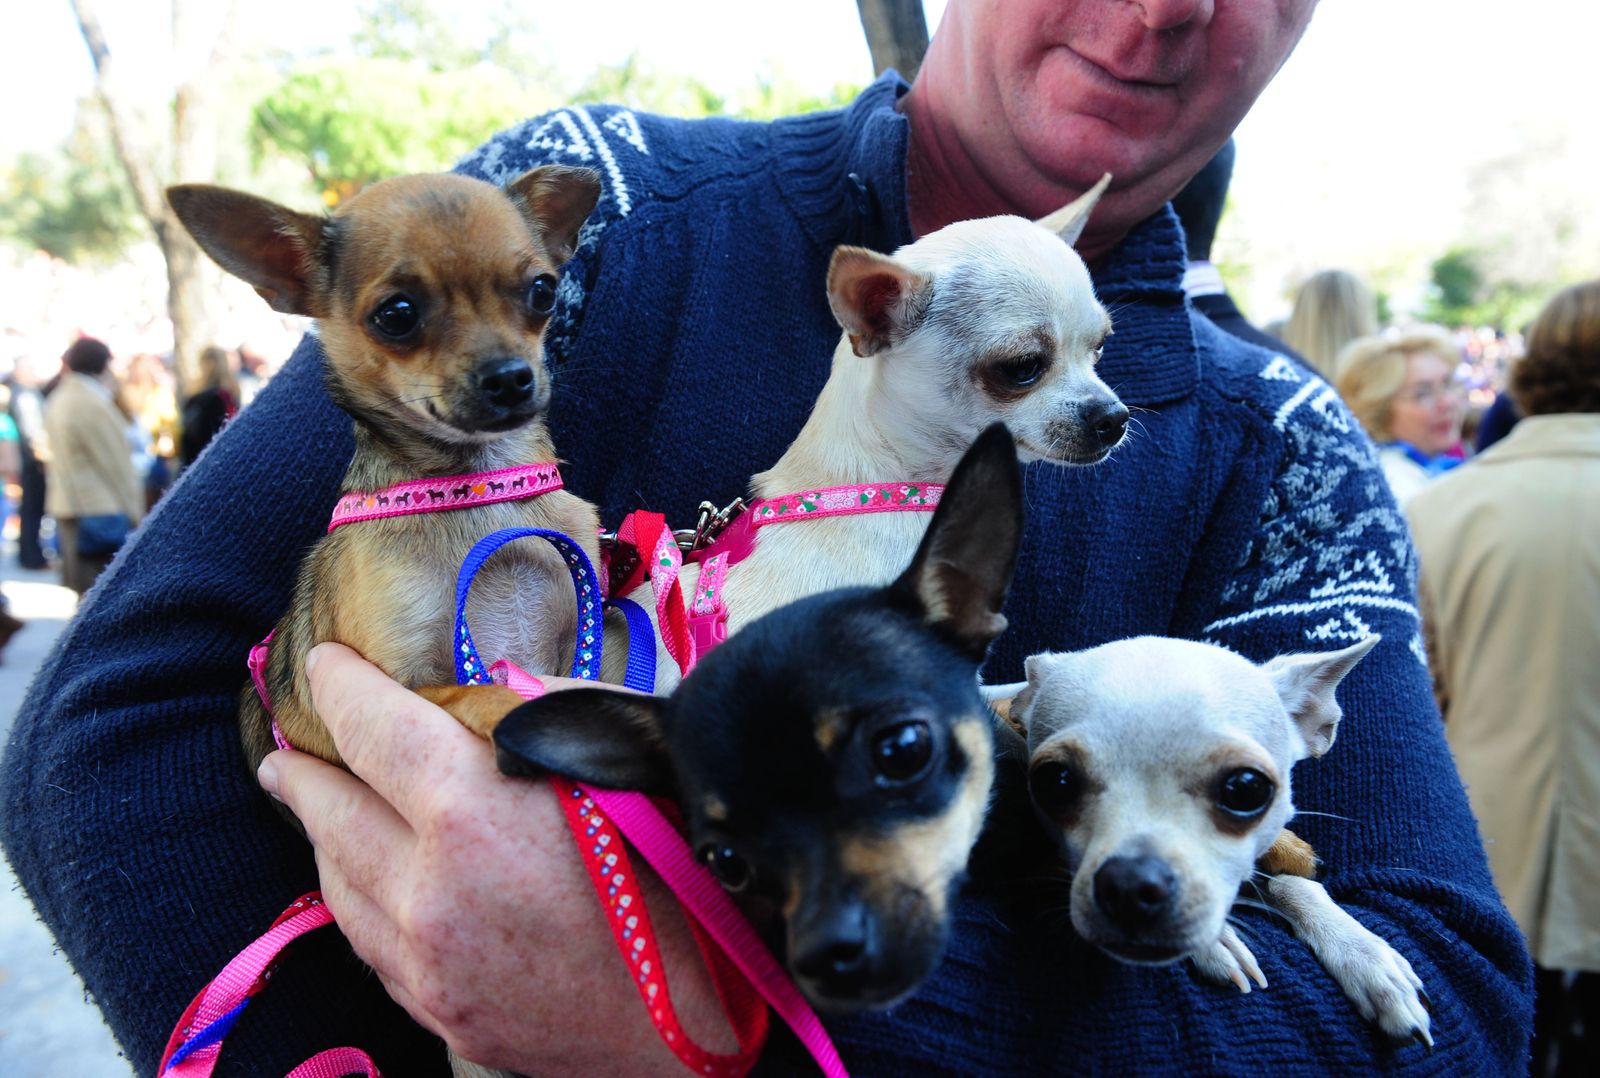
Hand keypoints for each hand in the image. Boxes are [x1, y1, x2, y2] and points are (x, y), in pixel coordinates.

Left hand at [258, 642, 729, 1072]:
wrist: (709, 1018)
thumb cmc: (683, 870)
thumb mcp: (620, 753)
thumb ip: (541, 709)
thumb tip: (485, 691)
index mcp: (471, 809)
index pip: (372, 726)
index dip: (339, 686)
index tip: (323, 662)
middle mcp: (428, 888)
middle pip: (332, 810)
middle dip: (307, 770)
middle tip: (289, 750)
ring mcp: (426, 961)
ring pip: (339, 883)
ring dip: (324, 835)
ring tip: (316, 807)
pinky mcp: (440, 1012)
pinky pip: (373, 945)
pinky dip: (361, 899)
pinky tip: (366, 883)